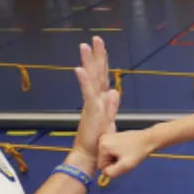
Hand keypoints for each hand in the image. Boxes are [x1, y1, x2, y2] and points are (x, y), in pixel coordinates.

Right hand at [71, 37, 119, 171]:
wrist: (89, 154)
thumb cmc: (99, 140)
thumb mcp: (109, 120)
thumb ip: (112, 106)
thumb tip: (114, 90)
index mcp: (100, 99)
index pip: (102, 76)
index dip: (102, 61)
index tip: (101, 47)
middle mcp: (94, 98)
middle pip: (96, 72)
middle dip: (96, 55)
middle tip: (95, 38)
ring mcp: (91, 103)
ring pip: (91, 79)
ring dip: (88, 62)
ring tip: (84, 46)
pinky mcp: (90, 111)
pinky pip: (87, 93)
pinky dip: (84, 81)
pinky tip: (79, 69)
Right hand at [98, 128, 156, 178]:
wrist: (148, 139)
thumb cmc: (139, 151)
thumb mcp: (125, 166)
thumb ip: (112, 173)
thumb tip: (105, 173)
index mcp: (103, 145)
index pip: (102, 166)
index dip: (113, 167)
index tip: (123, 161)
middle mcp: (103, 139)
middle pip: (104, 160)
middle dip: (115, 162)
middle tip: (126, 158)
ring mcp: (108, 137)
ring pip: (108, 156)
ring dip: (117, 158)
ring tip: (127, 153)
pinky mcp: (112, 137)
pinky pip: (112, 151)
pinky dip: (119, 153)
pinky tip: (127, 150)